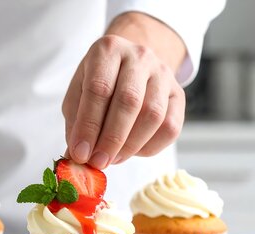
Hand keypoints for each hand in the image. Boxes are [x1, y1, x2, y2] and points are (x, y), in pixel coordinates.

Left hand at [63, 35, 184, 168]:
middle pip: (129, 101)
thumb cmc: (99, 82)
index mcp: (108, 50)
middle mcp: (139, 56)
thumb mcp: (78, 94)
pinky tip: (131, 152)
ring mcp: (163, 74)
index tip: (81, 154)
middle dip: (111, 139)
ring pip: (153, 115)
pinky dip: (149, 147)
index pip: (99, 89)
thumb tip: (76, 157)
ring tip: (112, 159)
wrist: (130, 65)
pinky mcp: (178, 94)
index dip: (88, 125)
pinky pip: (170, 127)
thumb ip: (75, 123)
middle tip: (98, 162)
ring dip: (130, 145)